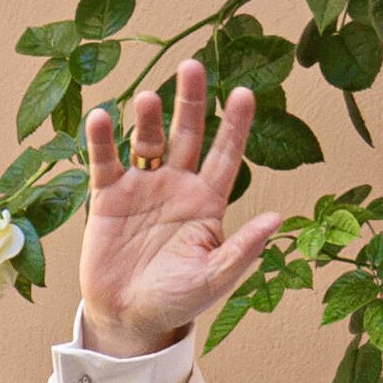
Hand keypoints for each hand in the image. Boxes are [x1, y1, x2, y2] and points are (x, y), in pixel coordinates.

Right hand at [80, 60, 281, 356]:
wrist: (131, 316)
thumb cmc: (179, 299)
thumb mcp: (215, 277)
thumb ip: (242, 248)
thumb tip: (278, 219)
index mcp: (209, 203)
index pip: (227, 156)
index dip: (235, 126)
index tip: (245, 94)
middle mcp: (178, 187)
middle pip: (188, 135)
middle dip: (192, 103)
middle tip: (193, 66)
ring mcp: (143, 187)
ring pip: (148, 141)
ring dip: (149, 118)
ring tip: (150, 97)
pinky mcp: (108, 196)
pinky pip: (106, 161)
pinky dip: (103, 140)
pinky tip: (104, 118)